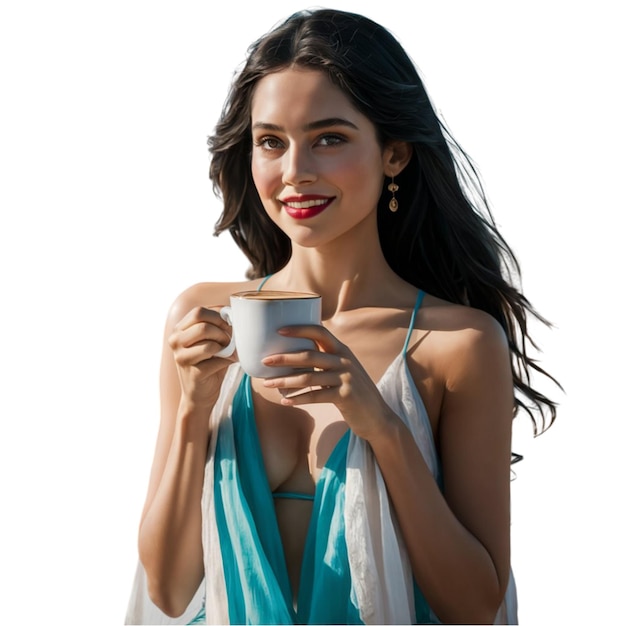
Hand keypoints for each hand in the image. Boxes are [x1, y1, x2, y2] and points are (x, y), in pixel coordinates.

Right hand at [168, 306, 233, 409]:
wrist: (200, 395)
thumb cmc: (208, 363)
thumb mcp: (209, 340)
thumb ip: (216, 325)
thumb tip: (231, 312)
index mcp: (179, 330)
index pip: (199, 312)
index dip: (218, 316)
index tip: (229, 325)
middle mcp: (175, 342)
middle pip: (203, 325)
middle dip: (222, 332)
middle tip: (229, 340)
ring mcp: (181, 358)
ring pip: (209, 343)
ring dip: (226, 346)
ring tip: (229, 351)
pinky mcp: (193, 374)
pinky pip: (217, 360)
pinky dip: (228, 359)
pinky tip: (229, 361)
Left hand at [261, 325, 394, 440]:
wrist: (378, 417)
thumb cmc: (354, 393)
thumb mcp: (343, 371)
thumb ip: (325, 362)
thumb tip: (293, 358)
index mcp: (342, 351)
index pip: (320, 332)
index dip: (299, 329)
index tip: (279, 331)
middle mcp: (345, 361)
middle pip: (309, 355)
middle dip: (284, 357)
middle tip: (265, 361)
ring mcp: (346, 378)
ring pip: (309, 376)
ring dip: (285, 380)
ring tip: (267, 384)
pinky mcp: (346, 396)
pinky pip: (316, 396)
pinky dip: (298, 399)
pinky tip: (285, 401)